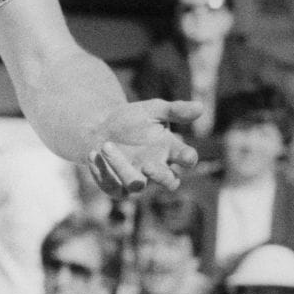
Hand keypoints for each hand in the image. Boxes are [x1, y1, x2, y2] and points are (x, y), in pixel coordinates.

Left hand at [86, 99, 202, 195]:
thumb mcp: (153, 110)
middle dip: (160, 176)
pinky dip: (102, 172)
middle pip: (169, 182)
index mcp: (170, 150)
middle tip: (148, 165)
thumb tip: (201, 106)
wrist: (101, 128)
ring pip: (136, 185)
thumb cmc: (132, 120)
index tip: (186, 156)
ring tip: (107, 146)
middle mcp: (157, 169)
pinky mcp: (115, 186)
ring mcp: (137, 179)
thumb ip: (175, 110)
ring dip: (121, 166)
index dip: (188, 159)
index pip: (187, 159)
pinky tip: (93, 154)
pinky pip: (111, 187)